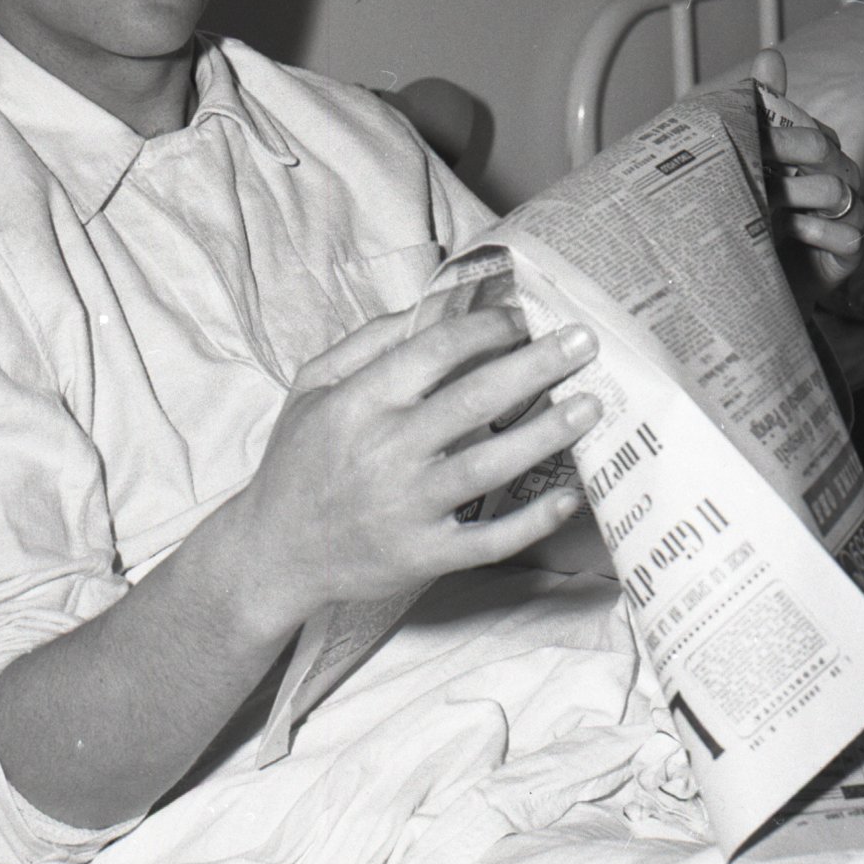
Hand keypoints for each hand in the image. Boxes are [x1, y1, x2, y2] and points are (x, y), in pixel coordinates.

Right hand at [220, 307, 600, 638]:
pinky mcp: (424, 555)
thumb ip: (367, 343)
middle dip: (536, 366)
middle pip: (474, 401)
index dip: (486, 328)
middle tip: (584, 343)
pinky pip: (488, 539)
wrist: (273, 552)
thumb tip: (430, 308)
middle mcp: (385, 451)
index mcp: (359, 403)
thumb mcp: (312, 387)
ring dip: (545, 434)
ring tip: (590, 406)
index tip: (522, 316)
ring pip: (489, 466)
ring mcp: (407, 507)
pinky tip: (569, 495)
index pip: (434, 351)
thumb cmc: (298, 462)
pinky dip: (532, 520)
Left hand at [751, 48, 863, 296]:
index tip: (758, 144)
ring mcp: (845, 216)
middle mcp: (835, 182)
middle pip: (831, 159)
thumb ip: (763, 108)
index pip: (816, 134)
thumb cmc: (751, 216)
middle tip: (759, 170)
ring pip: (841, 194)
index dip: (790, 135)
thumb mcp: (748, 163)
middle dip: (796, 162)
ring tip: (772, 204)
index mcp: (815, 157)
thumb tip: (771, 54)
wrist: (749, 279)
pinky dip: (823, 231)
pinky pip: (849, 235)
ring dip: (805, 196)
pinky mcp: (847, 252)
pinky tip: (796, 229)